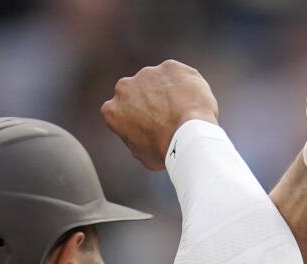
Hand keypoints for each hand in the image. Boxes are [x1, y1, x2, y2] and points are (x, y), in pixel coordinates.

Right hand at [101, 60, 219, 170]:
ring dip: (169, 92)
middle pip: (137, 92)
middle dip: (150, 101)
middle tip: (168, 118)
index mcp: (112, 110)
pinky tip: (194, 101)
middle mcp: (124, 87)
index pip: (121, 112)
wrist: (189, 135)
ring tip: (185, 111)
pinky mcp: (170, 67)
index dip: (137, 120)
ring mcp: (147, 74)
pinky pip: (179, 75)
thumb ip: (135, 138)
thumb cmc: (166, 151)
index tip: (150, 128)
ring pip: (158, 82)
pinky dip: (186, 85)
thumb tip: (141, 137)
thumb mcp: (142, 154)